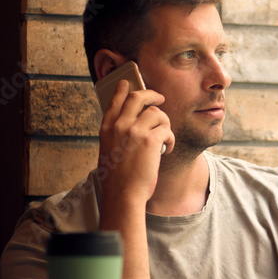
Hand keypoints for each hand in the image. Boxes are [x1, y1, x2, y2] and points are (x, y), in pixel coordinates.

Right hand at [97, 79, 174, 207]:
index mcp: (107, 129)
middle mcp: (119, 126)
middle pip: (138, 97)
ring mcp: (134, 131)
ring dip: (165, 124)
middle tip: (160, 98)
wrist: (123, 195)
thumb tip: (134, 125)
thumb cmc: (119, 180)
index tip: (127, 83)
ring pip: (157, 113)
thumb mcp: (109, 152)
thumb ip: (118, 136)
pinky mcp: (150, 140)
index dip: (122, 90)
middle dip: (152, 94)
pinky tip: (167, 150)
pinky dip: (171, 139)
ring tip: (164, 139)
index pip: (114, 101)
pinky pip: (167, 130)